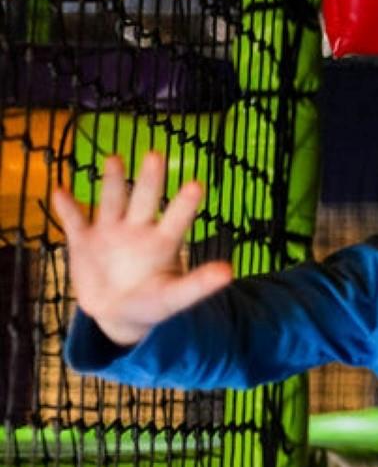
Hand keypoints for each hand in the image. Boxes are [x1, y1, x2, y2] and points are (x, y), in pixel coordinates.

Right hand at [48, 152, 231, 346]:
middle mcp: (139, 229)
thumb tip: (229, 272)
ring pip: (111, 201)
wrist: (117, 312)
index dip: (185, 204)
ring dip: (111, 181)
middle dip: (149, 179)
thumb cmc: (153, 302)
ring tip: (114, 159)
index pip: (177, 219)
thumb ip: (198, 285)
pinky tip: (60, 190)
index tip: (196, 184)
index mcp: (164, 241)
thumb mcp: (175, 297)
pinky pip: (75, 221)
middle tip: (155, 155)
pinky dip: (67, 207)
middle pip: (144, 199)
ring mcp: (110, 232)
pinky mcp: (84, 241)